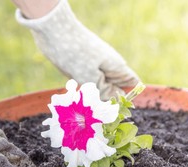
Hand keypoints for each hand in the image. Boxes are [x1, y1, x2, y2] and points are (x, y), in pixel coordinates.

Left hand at [15, 0, 139, 99]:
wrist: (54, 31)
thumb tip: (119, 100)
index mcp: (116, 67)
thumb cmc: (74, 52)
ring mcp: (94, 67)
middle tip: (97, 114)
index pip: (132, 83)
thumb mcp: (90, 76)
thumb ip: (105, 91)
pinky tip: (75, 99)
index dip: (128, 97)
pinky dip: (82, 92)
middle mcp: (108, 67)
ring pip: (99, 88)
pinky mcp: (81, 68)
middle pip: (115, 88)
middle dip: (108, 102)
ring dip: (93, 99)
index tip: (117, 111)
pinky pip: (87, 84)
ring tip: (84, 108)